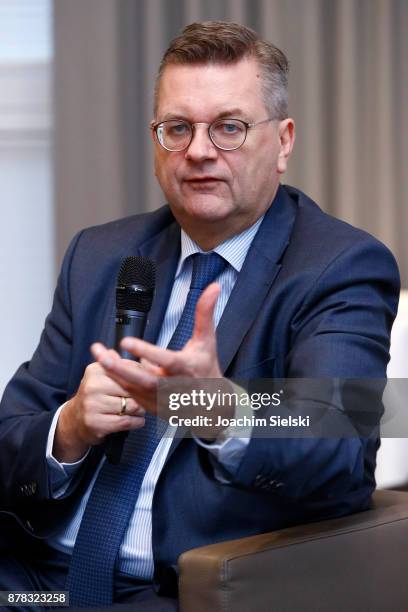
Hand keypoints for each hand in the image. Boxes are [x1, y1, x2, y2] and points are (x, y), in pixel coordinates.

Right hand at [53, 361, 145, 462]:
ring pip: (132, 406)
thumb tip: (141, 355)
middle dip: (143, 396)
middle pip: (133, 389)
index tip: (148, 382)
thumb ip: (119, 363)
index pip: (129, 369)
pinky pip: (127, 422)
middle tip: (144, 399)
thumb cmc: (96, 395)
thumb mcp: (102, 375)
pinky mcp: (96, 423)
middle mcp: (92, 386)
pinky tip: (137, 420)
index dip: (143, 377)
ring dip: (140, 410)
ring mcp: (92, 405)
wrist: (74, 420)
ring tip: (139, 410)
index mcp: (96, 370)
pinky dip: (137, 422)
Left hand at [91, 283, 233, 436]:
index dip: (146, 351)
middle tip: (102, 357)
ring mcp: (163, 398)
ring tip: (99, 356)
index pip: (166, 361)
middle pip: (145, 380)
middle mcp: (175, 386)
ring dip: (115, 373)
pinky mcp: (154, 406)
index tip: (126, 342)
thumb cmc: (207, 367)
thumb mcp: (207, 339)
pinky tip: (107, 366)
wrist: (211, 402)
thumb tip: (213, 287)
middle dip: (121, 369)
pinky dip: (118, 381)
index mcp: (187, 367)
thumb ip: (205, 313)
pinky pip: (132, 394)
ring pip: (134, 388)